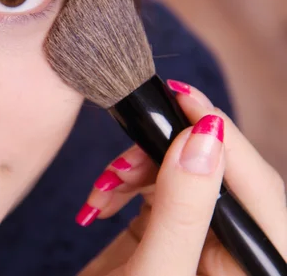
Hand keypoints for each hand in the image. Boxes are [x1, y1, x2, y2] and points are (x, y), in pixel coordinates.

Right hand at [77, 80, 286, 275]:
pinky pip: (154, 186)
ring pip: (181, 174)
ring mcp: (200, 239)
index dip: (223, 138)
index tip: (183, 98)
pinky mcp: (168, 230)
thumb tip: (200, 138)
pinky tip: (98, 199)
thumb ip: (184, 211)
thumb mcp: (155, 275)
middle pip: (218, 176)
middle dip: (163, 156)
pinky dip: (122, 183)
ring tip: (102, 189)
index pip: (258, 190)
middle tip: (123, 161)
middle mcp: (234, 250)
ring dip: (135, 170)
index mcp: (257, 266)